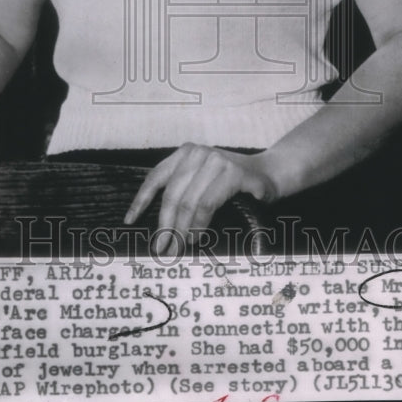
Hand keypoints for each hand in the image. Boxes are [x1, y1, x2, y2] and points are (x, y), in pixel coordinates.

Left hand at [124, 143, 275, 254]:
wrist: (272, 173)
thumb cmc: (234, 182)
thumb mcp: (204, 179)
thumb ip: (185, 190)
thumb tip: (161, 226)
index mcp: (186, 153)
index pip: (156, 177)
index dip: (141, 200)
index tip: (129, 221)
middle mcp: (198, 153)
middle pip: (172, 195)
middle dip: (165, 225)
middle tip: (162, 248)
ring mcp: (216, 161)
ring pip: (188, 202)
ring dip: (182, 230)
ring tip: (180, 247)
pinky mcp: (233, 173)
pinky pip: (207, 204)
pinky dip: (199, 225)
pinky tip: (197, 237)